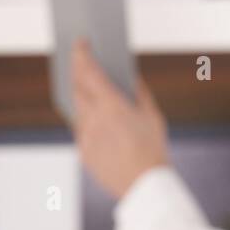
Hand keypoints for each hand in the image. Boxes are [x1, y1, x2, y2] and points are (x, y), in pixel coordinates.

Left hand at [70, 38, 170, 199]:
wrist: (144, 186)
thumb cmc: (153, 150)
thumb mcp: (152, 116)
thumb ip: (138, 92)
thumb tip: (128, 77)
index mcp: (112, 106)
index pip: (90, 72)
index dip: (82, 55)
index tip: (80, 44)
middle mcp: (94, 120)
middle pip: (77, 89)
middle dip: (77, 72)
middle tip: (78, 62)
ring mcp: (86, 138)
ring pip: (76, 111)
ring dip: (79, 96)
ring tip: (83, 87)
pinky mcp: (84, 154)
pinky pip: (80, 132)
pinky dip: (85, 120)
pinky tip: (90, 116)